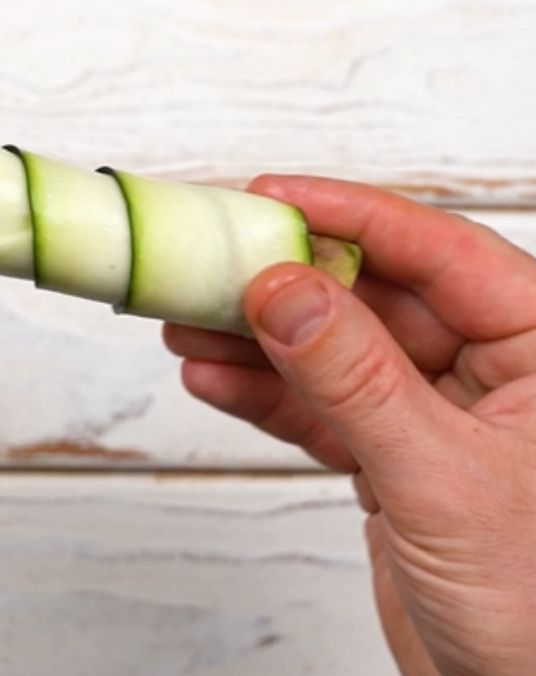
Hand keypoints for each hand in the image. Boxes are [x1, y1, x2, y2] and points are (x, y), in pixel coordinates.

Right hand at [164, 176, 535, 675]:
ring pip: (333, 350)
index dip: (346, 214)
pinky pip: (319, 406)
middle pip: (368, 294)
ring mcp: (434, 412)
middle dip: (281, 283)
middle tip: (207, 265)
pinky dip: (264, 396)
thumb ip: (355, 378)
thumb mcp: (440, 480)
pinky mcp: (393, 456)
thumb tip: (282, 289)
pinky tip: (211, 379)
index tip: (267, 196)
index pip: (435, 250)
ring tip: (185, 323)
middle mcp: (490, 367)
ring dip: (256, 339)